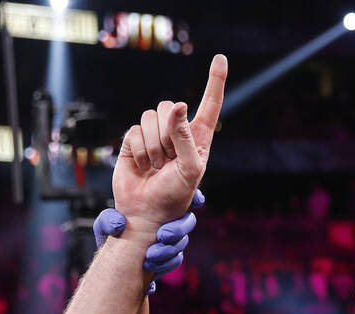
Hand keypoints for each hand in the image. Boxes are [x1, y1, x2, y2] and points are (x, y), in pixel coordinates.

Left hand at [94, 190, 203, 291]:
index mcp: (157, 205)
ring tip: (150, 257)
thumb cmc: (112, 236)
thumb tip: (118, 223)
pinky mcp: (169, 258)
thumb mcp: (106, 226)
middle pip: (187, 220)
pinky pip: (176, 260)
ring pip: (181, 242)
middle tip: (162, 235)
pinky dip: (165, 263)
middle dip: (177, 229)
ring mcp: (171, 240)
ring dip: (168, 250)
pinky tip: (151, 266)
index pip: (182, 197)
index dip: (193, 197)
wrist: (115, 262)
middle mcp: (168, 220)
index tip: (193, 200)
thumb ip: (108, 221)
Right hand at [111, 55, 226, 234]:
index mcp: (198, 138)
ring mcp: (155, 135)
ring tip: (156, 166)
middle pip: (171, 106)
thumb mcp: (190, 169)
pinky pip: (135, 130)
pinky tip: (143, 167)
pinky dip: (139, 151)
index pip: (210, 105)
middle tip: (168, 161)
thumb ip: (185, 137)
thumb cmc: (175, 196)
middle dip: (168, 135)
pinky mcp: (134, 140)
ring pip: (151, 116)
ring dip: (153, 146)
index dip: (215, 81)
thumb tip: (180, 106)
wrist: (146, 213)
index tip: (221, 58)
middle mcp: (177, 132)